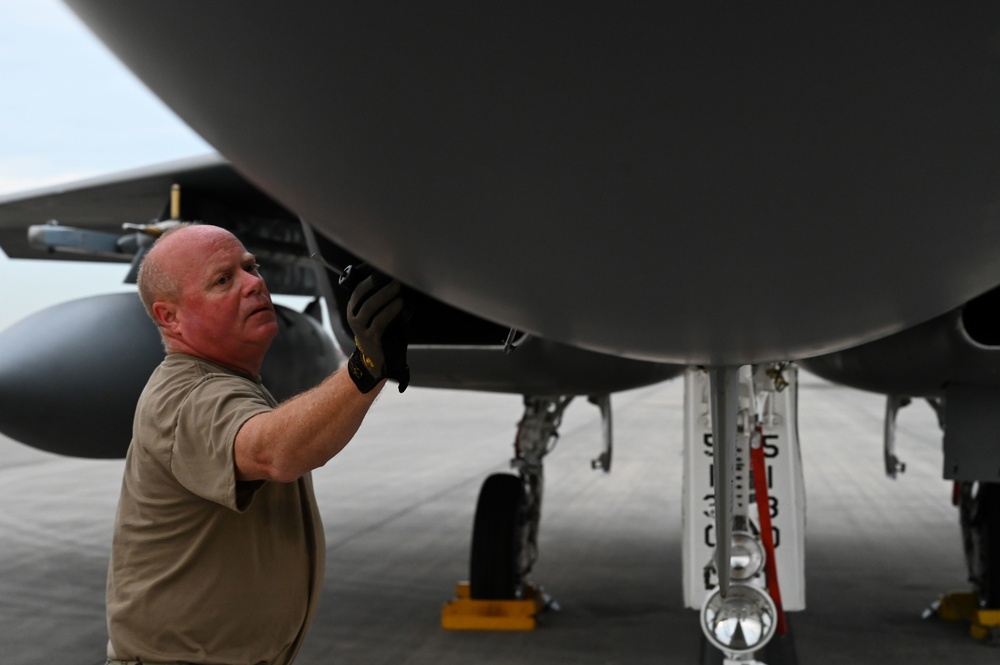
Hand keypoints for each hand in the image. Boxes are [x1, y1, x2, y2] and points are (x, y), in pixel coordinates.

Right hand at [346, 276, 403, 391]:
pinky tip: (399, 304)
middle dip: (379, 285)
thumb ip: (379, 303)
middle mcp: (354, 318)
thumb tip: (394, 283)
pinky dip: (390, 310)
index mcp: (353, 310)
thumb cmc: (380, 335)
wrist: (378, 362)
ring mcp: (360, 329)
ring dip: (385, 295)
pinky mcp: (371, 338)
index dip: (369, 280)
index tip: (382, 271)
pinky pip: (380, 320)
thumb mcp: (375, 317)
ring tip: (398, 288)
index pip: (357, 291)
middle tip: (394, 278)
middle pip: (363, 296)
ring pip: (370, 307)